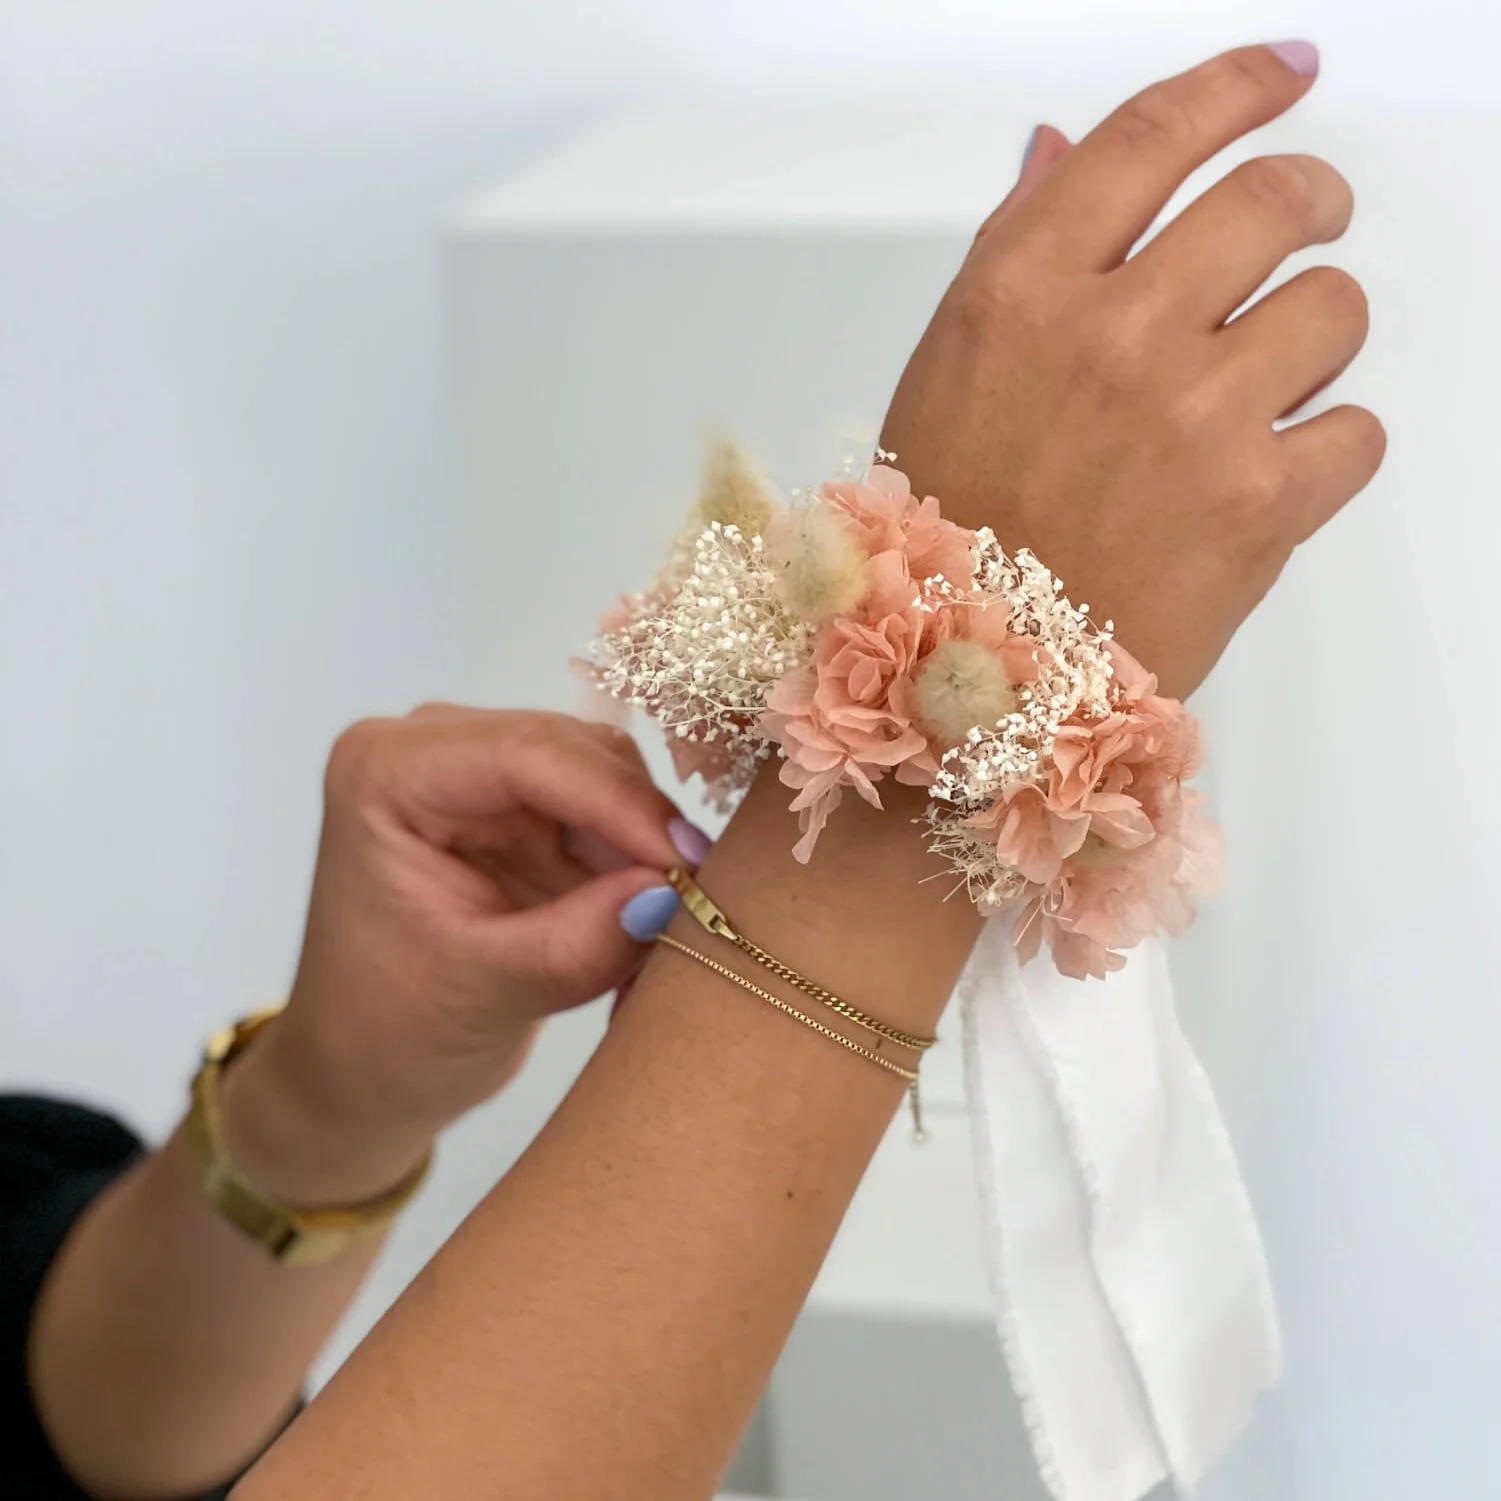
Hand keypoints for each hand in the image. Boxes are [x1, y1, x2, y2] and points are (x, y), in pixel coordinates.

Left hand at [217, 708, 699, 1202]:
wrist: (362, 1072)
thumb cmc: (385, 1035)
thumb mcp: (479, 994)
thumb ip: (573, 944)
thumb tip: (669, 895)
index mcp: (387, 772)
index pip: (527, 753)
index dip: (618, 801)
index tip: (687, 865)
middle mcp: (434, 750)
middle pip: (576, 752)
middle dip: (641, 828)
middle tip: (696, 908)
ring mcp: (484, 777)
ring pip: (609, 779)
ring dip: (648, 853)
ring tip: (669, 932)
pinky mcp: (526, 811)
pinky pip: (613, 816)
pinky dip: (641, 870)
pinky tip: (650, 928)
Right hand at [881, 43, 1383, 697]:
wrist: (974, 690)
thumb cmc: (945, 538)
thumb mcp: (948, 378)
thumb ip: (1015, 254)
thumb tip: (1063, 147)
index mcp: (1020, 292)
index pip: (1152, 138)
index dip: (1236, 87)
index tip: (1285, 73)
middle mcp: (1111, 334)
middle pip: (1272, 199)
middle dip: (1311, 202)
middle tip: (1309, 228)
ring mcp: (1192, 417)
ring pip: (1334, 311)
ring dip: (1316, 340)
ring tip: (1267, 394)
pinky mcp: (1259, 506)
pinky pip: (1359, 431)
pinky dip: (1329, 451)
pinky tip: (1270, 483)